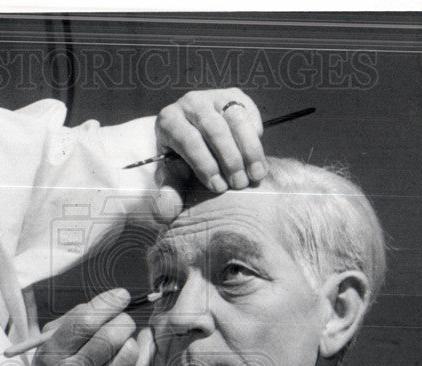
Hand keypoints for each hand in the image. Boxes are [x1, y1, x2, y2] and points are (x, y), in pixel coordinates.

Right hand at [25, 289, 155, 365]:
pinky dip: (139, 356)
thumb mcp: (49, 346)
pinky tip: (130, 354)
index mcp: (52, 355)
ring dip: (129, 340)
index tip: (121, 295)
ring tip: (117, 346)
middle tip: (121, 321)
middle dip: (123, 320)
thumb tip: (116, 299)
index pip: (84, 322)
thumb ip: (76, 319)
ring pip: (130, 350)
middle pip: (112, 335)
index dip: (108, 303)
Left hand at [153, 88, 266, 219]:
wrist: (194, 139)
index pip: (189, 141)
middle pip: (214, 129)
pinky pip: (249, 112)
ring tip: (256, 175)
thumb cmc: (182, 163)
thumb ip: (170, 193)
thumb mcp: (173, 178)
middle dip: (230, 160)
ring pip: (236, 119)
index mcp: (169, 121)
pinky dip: (255, 136)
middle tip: (240, 185)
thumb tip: (165, 212)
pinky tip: (256, 158)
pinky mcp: (234, 95)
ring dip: (249, 149)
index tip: (219, 188)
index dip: (205, 165)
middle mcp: (190, 103)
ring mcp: (213, 96)